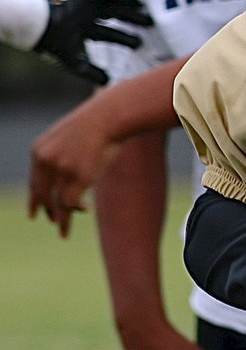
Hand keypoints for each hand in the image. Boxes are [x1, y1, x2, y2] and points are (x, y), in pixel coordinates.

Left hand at [28, 107, 115, 235]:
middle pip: (41, 194)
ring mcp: (61, 169)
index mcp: (39, 151)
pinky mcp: (78, 176)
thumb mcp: (70, 139)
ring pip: (55, 202)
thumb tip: (68, 167)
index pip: (34, 181)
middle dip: (45, 211)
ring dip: (60, 219)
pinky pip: (70, 203)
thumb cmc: (95, 125)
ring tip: (64, 232)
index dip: (35, 199)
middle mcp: (46, 161)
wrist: (107, 117)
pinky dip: (74, 212)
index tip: (34, 213)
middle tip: (51, 222)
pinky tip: (85, 211)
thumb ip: (62, 154)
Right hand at [34, 0, 152, 85]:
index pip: (108, 34)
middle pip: (114, 15)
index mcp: (83, 30)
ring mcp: (85, 3)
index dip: (124, 38)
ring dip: (128, 4)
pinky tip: (132, 0)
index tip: (140, 44)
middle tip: (150, 24)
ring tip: (144, 8)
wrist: (45, 27)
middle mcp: (86, 16)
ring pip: (111, 2)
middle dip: (131, 19)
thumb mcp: (77, 64)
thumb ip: (92, 73)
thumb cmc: (57, 46)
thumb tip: (107, 83)